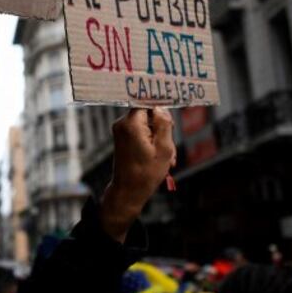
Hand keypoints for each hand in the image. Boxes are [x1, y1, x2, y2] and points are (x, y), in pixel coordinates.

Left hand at [99, 107, 175, 241]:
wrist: (128, 191)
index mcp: (131, 123)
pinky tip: (159, 158)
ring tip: (167, 158)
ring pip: (147, 124)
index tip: (171, 118)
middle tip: (170, 149)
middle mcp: (122, 123)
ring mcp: (121, 130)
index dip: (162, 108)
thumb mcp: (164, 148)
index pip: (148, 102)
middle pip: (149, 114)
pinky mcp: (122, 137)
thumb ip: (164, 124)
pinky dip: (151, 142)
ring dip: (159, 138)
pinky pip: (141, 132)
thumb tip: (161, 107)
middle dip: (163, 128)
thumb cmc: (146, 173)